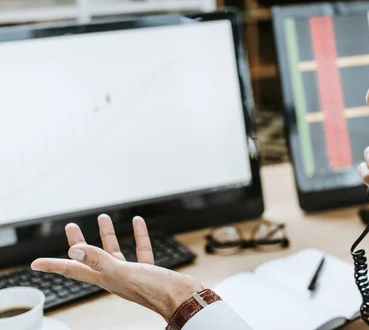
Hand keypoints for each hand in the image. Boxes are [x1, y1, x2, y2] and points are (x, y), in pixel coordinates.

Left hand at [31, 214, 202, 321]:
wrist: (183, 298)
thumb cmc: (155, 290)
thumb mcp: (123, 273)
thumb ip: (100, 261)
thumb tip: (75, 251)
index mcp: (105, 278)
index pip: (72, 270)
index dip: (53, 265)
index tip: (36, 264)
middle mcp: (115, 276)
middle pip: (90, 258)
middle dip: (79, 242)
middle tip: (71, 227)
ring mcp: (132, 273)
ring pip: (115, 252)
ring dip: (107, 235)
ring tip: (103, 217)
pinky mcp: (149, 270)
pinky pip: (140, 250)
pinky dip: (138, 236)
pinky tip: (138, 224)